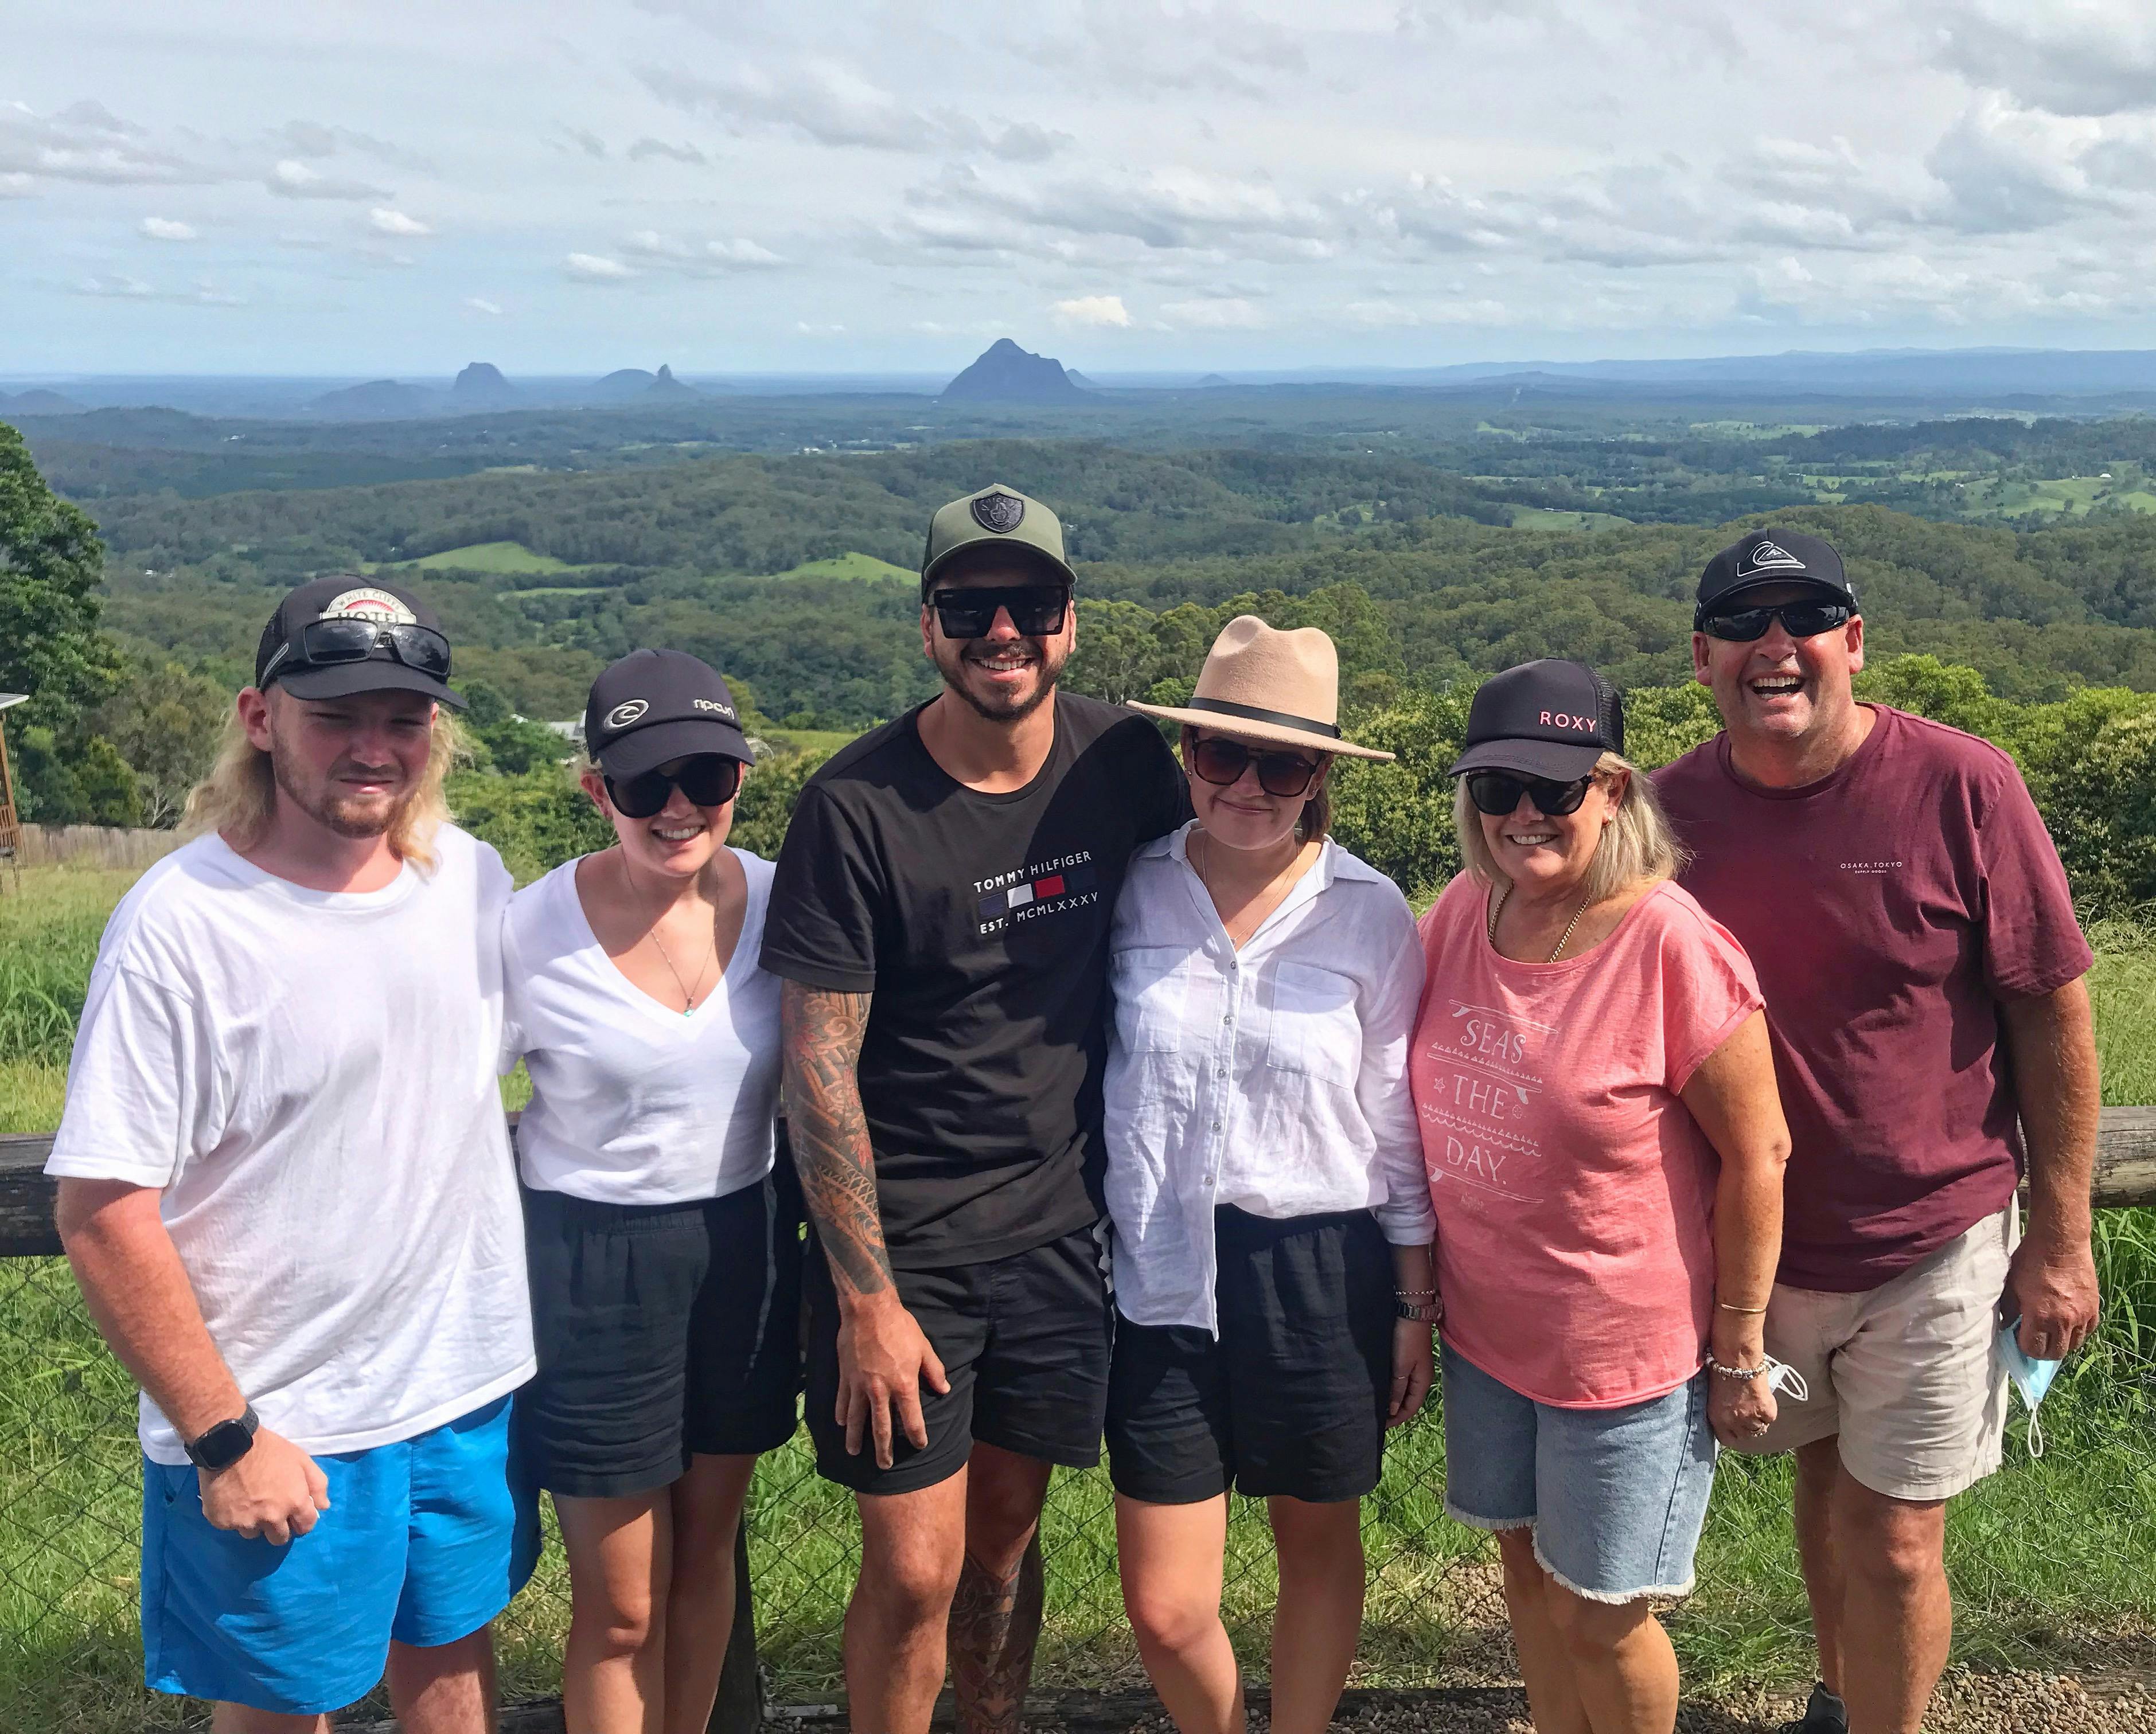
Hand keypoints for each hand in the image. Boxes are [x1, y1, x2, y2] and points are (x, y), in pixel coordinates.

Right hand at [198, 1428, 329, 1545]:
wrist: (231, 1444)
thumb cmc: (270, 1450)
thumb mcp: (302, 1460)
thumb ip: (317, 1485)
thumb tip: (323, 1507)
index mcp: (294, 1503)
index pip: (305, 1527)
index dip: (301, 1520)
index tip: (294, 1513)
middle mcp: (272, 1518)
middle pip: (279, 1538)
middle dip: (279, 1527)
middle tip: (271, 1510)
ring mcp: (246, 1522)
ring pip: (254, 1534)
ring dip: (254, 1523)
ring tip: (249, 1503)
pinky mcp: (223, 1522)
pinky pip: (232, 1527)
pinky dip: (234, 1517)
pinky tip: (233, 1500)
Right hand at [836, 1294, 949, 1469]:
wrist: (869, 1309)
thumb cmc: (900, 1327)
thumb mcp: (923, 1348)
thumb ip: (934, 1371)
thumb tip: (944, 1390)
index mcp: (904, 1385)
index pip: (912, 1419)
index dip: (917, 1435)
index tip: (919, 1445)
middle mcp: (881, 1391)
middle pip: (882, 1427)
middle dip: (883, 1449)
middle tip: (884, 1466)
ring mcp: (860, 1385)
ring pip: (857, 1419)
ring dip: (856, 1438)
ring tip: (855, 1453)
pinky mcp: (845, 1377)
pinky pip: (843, 1401)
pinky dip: (841, 1414)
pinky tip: (841, 1424)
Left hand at [1387, 1317, 1434, 1426]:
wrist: (1411, 1312)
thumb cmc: (1407, 1340)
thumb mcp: (1401, 1367)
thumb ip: (1398, 1389)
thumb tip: (1395, 1410)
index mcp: (1423, 1382)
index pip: (1411, 1408)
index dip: (1397, 1418)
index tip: (1381, 1426)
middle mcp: (1422, 1377)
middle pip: (1409, 1401)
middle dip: (1396, 1412)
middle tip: (1379, 1419)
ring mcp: (1416, 1368)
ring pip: (1405, 1391)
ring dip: (1394, 1400)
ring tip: (1380, 1406)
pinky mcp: (1409, 1359)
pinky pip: (1402, 1380)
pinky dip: (1394, 1388)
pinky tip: (1384, 1389)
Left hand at [1707, 1369, 1777, 1447]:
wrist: (1737, 1360)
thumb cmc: (1722, 1371)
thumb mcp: (1715, 1397)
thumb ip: (1722, 1412)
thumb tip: (1729, 1420)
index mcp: (1717, 1418)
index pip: (1727, 1440)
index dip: (1733, 1434)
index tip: (1735, 1428)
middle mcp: (1733, 1421)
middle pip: (1746, 1435)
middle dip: (1748, 1427)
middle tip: (1748, 1413)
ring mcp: (1750, 1418)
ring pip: (1760, 1429)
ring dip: (1759, 1419)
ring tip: (1755, 1405)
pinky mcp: (1766, 1411)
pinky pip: (1770, 1418)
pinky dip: (1768, 1411)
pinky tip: (1762, 1398)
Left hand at [2003, 1227, 2100, 1359]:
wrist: (2060, 1242)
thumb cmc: (2031, 1261)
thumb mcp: (2011, 1285)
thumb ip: (2008, 1310)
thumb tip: (2006, 1327)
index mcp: (2041, 1316)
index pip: (2034, 1349)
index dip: (2024, 1346)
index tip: (2018, 1336)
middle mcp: (2065, 1321)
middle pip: (2056, 1353)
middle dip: (2042, 1351)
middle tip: (2034, 1338)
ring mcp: (2083, 1316)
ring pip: (2074, 1345)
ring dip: (2061, 1343)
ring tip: (2050, 1330)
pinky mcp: (2094, 1308)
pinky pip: (2087, 1332)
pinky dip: (2076, 1332)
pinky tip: (2065, 1322)